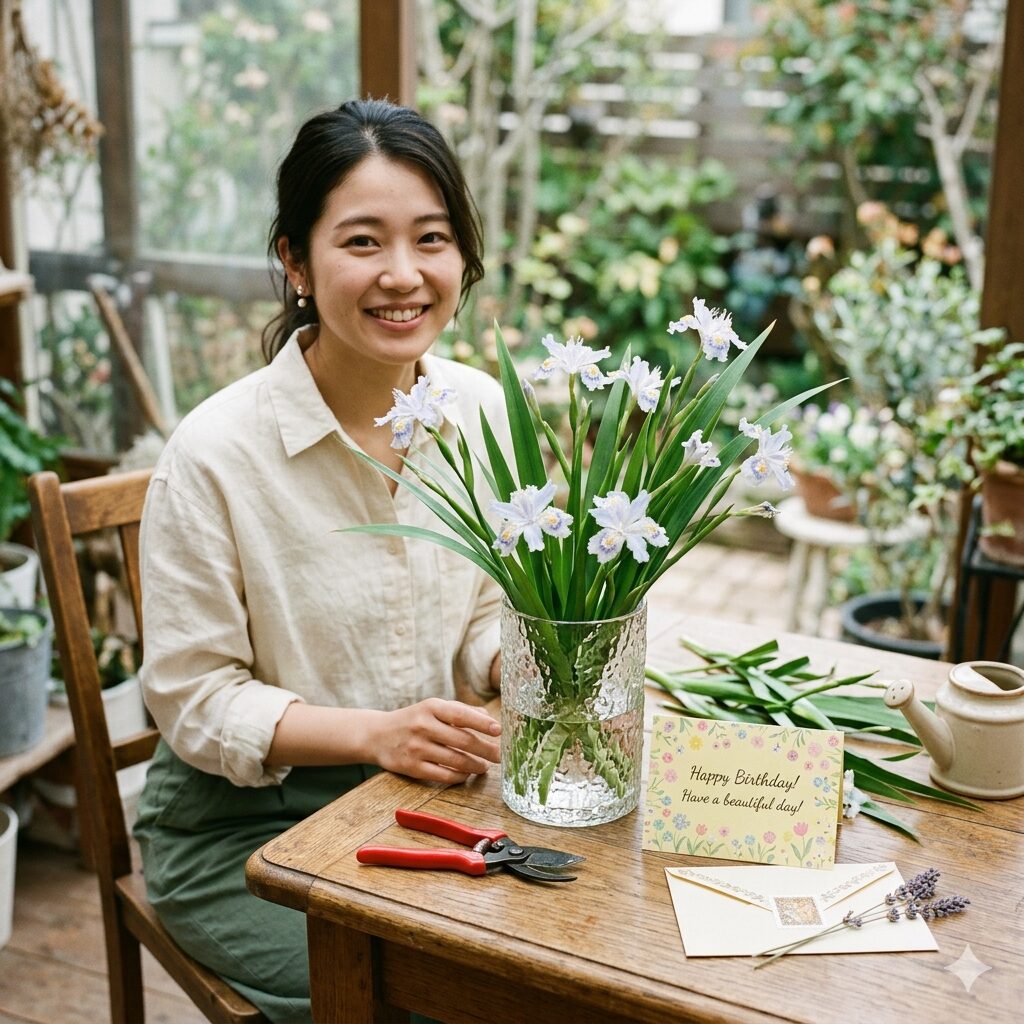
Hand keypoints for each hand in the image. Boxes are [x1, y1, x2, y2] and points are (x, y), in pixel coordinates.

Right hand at [372, 698, 500, 783]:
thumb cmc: (413, 719)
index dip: (482, 723)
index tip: (499, 730)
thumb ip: (461, 710)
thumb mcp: (433, 708)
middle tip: (500, 755)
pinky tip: (467, 774)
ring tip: (485, 766)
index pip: (461, 715)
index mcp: (431, 707)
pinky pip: (443, 775)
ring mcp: (417, 748)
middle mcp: (424, 726)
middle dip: (486, 749)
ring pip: (455, 760)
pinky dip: (460, 776)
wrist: (377, 735)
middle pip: (462, 740)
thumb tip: (489, 718)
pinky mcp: (412, 768)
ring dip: (475, 765)